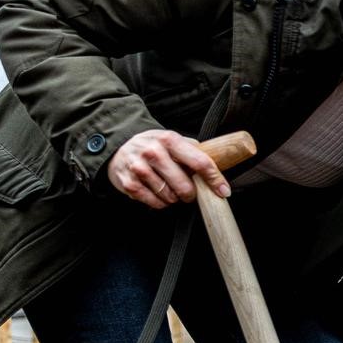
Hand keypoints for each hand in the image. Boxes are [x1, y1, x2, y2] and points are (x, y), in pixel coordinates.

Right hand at [107, 129, 229, 207]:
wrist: (118, 148)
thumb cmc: (152, 146)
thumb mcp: (171, 139)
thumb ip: (192, 150)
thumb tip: (217, 165)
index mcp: (169, 139)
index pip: (199, 162)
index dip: (214, 179)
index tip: (224, 191)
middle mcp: (153, 152)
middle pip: (184, 186)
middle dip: (191, 194)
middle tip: (188, 192)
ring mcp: (139, 168)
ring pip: (170, 197)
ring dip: (175, 198)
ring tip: (169, 188)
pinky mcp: (129, 184)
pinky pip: (155, 203)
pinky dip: (161, 203)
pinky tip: (158, 193)